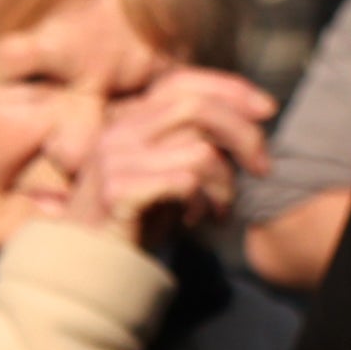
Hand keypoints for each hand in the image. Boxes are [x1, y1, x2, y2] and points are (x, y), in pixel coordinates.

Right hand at [76, 65, 274, 241]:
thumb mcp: (161, 173)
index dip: (230, 89)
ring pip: (199, 149)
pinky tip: (194, 219)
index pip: (182, 83)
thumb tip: (246, 123)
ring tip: (219, 208)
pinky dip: (202, 201)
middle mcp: (117, 132)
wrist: (83, 267)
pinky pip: (185, 181)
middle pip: (197, 107)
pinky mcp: (117, 190)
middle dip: (243, 135)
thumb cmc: (131, 223)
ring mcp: (113, 160)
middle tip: (261, 168)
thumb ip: (189, 144)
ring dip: (224, 182)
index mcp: (126, 121)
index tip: (267, 110)